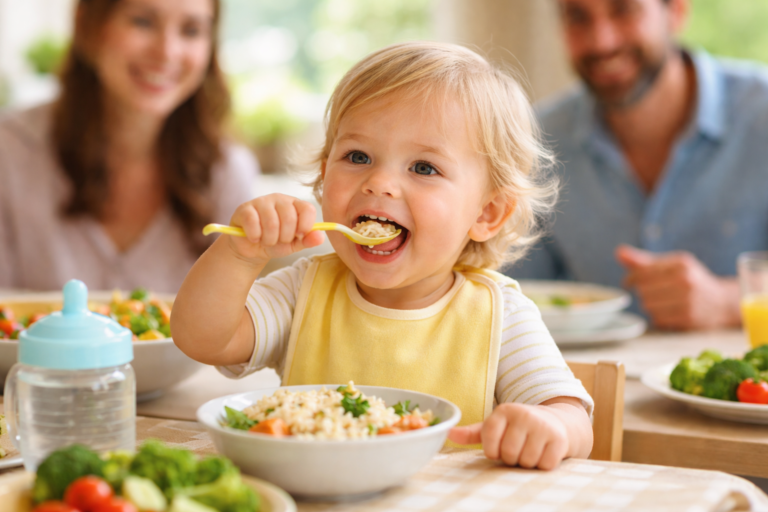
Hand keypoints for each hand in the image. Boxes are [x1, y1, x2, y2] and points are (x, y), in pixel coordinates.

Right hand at [228, 194, 324, 261]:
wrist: (251, 248)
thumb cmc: (275, 243)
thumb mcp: (294, 244)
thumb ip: (308, 240)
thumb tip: (321, 237)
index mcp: (295, 205)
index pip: (308, 209)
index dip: (305, 226)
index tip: (299, 236)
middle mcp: (279, 199)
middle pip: (289, 217)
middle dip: (285, 237)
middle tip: (278, 241)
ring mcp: (261, 201)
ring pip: (271, 222)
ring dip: (269, 240)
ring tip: (266, 241)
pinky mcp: (245, 208)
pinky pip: (253, 223)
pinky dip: (255, 236)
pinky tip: (254, 237)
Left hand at [447, 403, 571, 469]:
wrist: (556, 422)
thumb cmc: (517, 428)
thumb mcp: (495, 427)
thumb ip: (471, 433)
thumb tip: (448, 434)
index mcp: (504, 411)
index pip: (489, 444)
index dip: (494, 451)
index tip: (499, 446)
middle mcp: (523, 414)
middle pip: (508, 455)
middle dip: (511, 458)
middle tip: (518, 448)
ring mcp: (542, 425)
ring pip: (525, 461)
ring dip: (527, 461)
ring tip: (531, 449)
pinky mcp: (559, 438)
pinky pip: (544, 465)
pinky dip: (543, 464)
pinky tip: (544, 452)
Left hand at [616, 245, 740, 329]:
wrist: (721, 302)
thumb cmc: (690, 279)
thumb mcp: (671, 264)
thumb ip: (643, 260)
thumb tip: (619, 252)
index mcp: (680, 263)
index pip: (642, 272)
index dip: (631, 278)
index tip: (630, 281)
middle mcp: (686, 280)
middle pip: (643, 290)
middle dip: (643, 292)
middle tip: (653, 292)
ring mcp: (689, 300)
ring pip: (648, 306)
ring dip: (650, 305)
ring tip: (663, 301)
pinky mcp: (688, 318)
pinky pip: (658, 319)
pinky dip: (658, 317)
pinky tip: (669, 311)